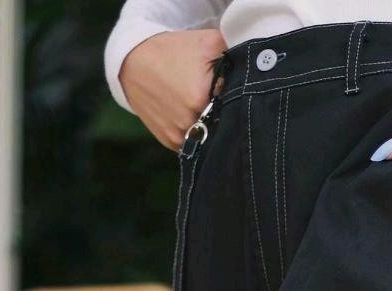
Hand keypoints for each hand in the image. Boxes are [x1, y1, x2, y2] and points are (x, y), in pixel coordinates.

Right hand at [120, 29, 225, 150]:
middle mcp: (188, 122)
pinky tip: (194, 119)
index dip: (236, 103)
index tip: (233, 95)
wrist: (134, 63)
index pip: (233, 109)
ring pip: (208, 139)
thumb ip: (233, 52)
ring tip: (205, 110)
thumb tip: (257, 62)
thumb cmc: (174, 52)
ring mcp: (178, 136)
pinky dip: (198, 136)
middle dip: (224, 117)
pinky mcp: (170, 142)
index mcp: (199, 99)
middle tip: (219, 102)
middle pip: (221, 127)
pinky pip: (193, 145)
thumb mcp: (205, 43)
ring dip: (211, 129)